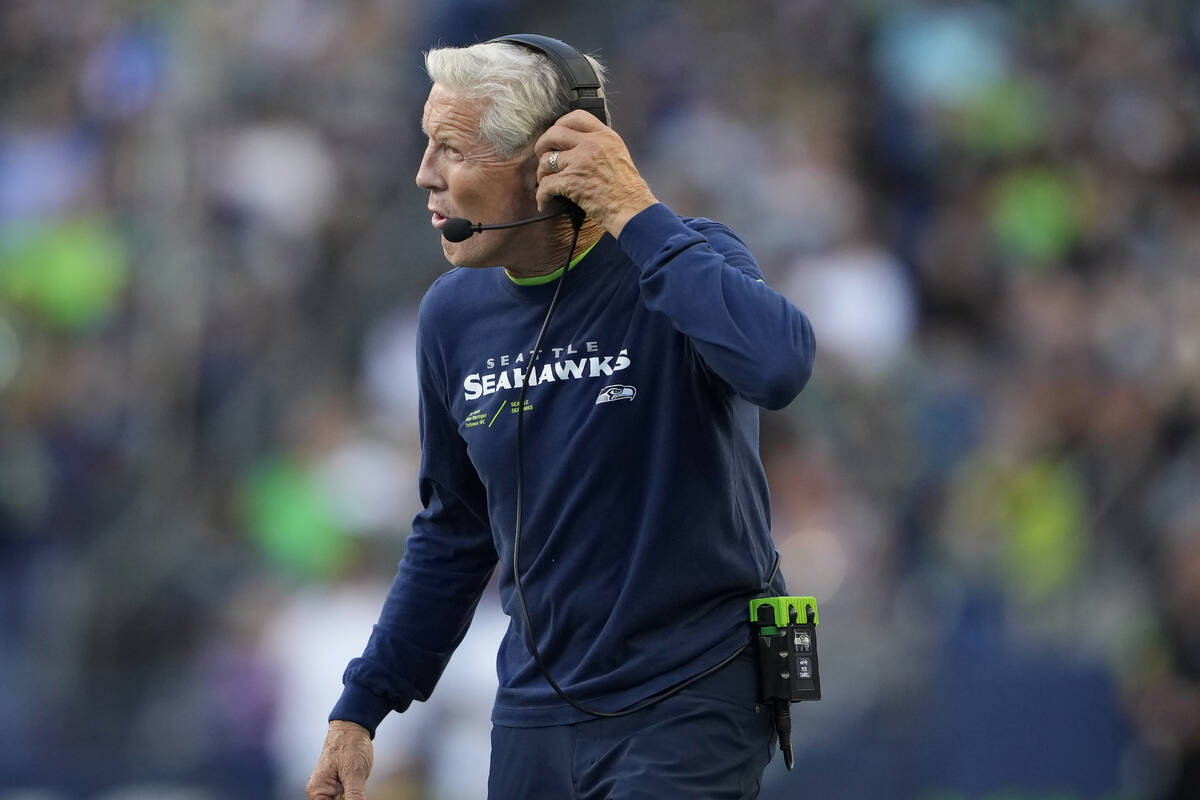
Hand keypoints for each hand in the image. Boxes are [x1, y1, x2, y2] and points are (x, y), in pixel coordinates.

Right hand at [307, 720, 373, 799]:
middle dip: (350, 799)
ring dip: (352, 797)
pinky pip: (346, 797)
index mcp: (317, 792)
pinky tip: (358, 787)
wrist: (353, 728)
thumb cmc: (349, 744)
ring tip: (355, 780)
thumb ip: (354, 796)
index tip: (353, 794)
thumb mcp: (354, 773)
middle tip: (355, 784)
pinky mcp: (340, 786)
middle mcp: (320, 793)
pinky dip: (354, 796)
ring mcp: (330, 790)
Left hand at [534, 110, 657, 237]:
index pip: (576, 117)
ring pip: (546, 160)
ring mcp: (580, 162)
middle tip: (543, 156)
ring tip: (546, 182)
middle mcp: (592, 144)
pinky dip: (542, 196)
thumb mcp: (618, 155)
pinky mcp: (571, 182)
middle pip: (554, 133)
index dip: (560, 124)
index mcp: (605, 136)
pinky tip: (544, 203)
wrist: (633, 210)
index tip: (555, 137)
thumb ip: (599, 145)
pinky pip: (546, 185)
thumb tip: (575, 146)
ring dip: (542, 174)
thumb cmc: (627, 190)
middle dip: (542, 145)